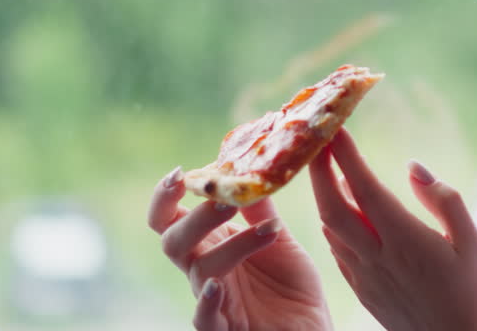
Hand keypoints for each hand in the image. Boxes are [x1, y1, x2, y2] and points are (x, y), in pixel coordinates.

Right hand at [148, 168, 332, 330]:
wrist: (311, 328)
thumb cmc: (289, 284)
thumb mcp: (276, 235)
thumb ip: (258, 205)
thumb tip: (250, 162)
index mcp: (208, 242)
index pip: (168, 218)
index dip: (164, 197)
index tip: (180, 173)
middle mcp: (202, 268)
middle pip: (174, 240)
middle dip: (197, 217)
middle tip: (227, 200)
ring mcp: (211, 299)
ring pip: (200, 270)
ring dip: (233, 246)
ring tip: (270, 229)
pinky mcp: (223, 328)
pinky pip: (203, 318)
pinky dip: (206, 301)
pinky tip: (216, 286)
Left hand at [310, 129, 476, 330]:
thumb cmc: (474, 296)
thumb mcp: (472, 243)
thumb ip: (444, 201)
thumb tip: (413, 167)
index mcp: (404, 241)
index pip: (364, 188)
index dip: (345, 155)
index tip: (335, 127)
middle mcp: (377, 258)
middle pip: (332, 207)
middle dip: (319, 171)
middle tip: (317, 140)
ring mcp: (365, 278)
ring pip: (330, 229)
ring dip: (323, 195)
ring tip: (326, 168)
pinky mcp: (363, 292)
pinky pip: (337, 250)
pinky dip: (332, 223)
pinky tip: (340, 212)